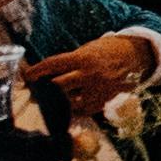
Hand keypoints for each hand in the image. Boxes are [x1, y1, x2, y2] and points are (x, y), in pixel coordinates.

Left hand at [21, 31, 160, 111]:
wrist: (133, 56)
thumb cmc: (105, 51)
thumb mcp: (86, 50)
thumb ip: (68, 63)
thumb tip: (44, 75)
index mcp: (82, 58)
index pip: (52, 64)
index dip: (36, 71)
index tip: (27, 76)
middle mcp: (89, 74)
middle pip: (58, 85)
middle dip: (45, 90)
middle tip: (37, 92)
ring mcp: (97, 88)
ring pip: (69, 101)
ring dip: (58, 102)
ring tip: (51, 102)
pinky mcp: (104, 100)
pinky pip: (82, 110)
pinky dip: (73, 109)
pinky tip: (69, 106)